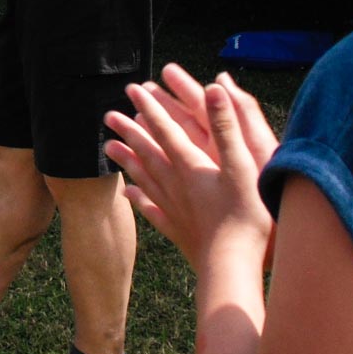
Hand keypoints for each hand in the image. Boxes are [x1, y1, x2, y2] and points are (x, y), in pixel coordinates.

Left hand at [103, 68, 276, 270]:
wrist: (230, 266)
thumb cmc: (243, 216)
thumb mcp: (242, 166)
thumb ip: (226, 127)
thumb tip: (215, 87)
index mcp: (190, 166)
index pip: (165, 128)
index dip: (150, 107)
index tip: (133, 88)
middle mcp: (174, 184)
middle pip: (146, 151)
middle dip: (129, 130)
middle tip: (108, 115)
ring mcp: (173, 208)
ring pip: (143, 177)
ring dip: (126, 160)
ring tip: (108, 148)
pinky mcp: (177, 229)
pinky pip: (152, 209)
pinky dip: (138, 199)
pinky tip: (128, 194)